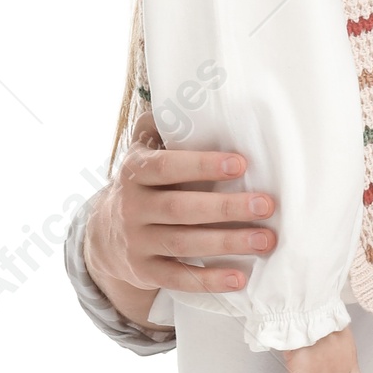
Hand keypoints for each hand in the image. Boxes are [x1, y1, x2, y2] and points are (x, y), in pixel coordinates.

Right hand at [83, 112, 276, 326]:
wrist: (104, 235)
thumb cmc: (144, 184)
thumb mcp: (144, 153)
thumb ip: (163, 128)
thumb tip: (193, 92)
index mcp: (135, 172)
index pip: (166, 167)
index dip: (201, 165)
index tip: (240, 162)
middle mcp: (132, 208)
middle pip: (181, 209)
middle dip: (226, 208)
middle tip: (267, 205)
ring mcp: (137, 242)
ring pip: (184, 245)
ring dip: (228, 243)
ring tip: (266, 241)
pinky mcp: (145, 272)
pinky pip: (179, 279)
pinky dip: (210, 280)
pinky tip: (241, 279)